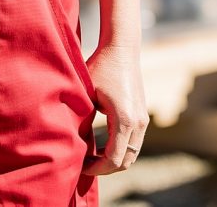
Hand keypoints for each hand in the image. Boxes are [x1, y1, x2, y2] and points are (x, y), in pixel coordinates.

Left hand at [81, 42, 147, 175]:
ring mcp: (143, 119)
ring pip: (132, 154)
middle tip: (84, 164)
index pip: (114, 159)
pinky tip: (101, 144)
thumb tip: (73, 144)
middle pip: (126, 161)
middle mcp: (138, 122)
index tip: (80, 166)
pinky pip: (134, 142)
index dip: (97, 168)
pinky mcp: (142, 115)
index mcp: (125, 120)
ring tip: (91, 156)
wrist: (122, 48)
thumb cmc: (101, 67)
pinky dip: (120, 149)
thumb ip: (83, 121)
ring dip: (113, 159)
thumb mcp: (86, 94)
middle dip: (105, 168)